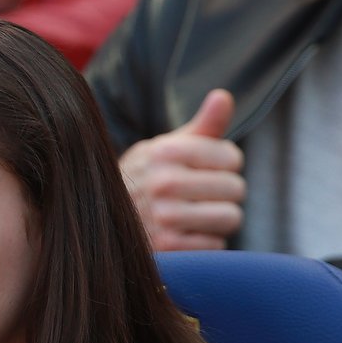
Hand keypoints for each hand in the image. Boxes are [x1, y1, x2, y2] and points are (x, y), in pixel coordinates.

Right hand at [119, 89, 244, 250]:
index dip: (226, 165)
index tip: (207, 170)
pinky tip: (187, 235)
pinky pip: (216, 244)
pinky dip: (207, 242)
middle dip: (226, 194)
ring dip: (220, 219)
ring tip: (198, 215)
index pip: (232, 157)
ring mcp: (163, 217)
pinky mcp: (167, 247)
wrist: (106, 220)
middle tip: (203, 196)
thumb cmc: (150, 178)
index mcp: (165, 151)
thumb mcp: (170, 147)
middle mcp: (162, 182)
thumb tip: (223, 95)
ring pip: (230, 217)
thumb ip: (203, 126)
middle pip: (235, 188)